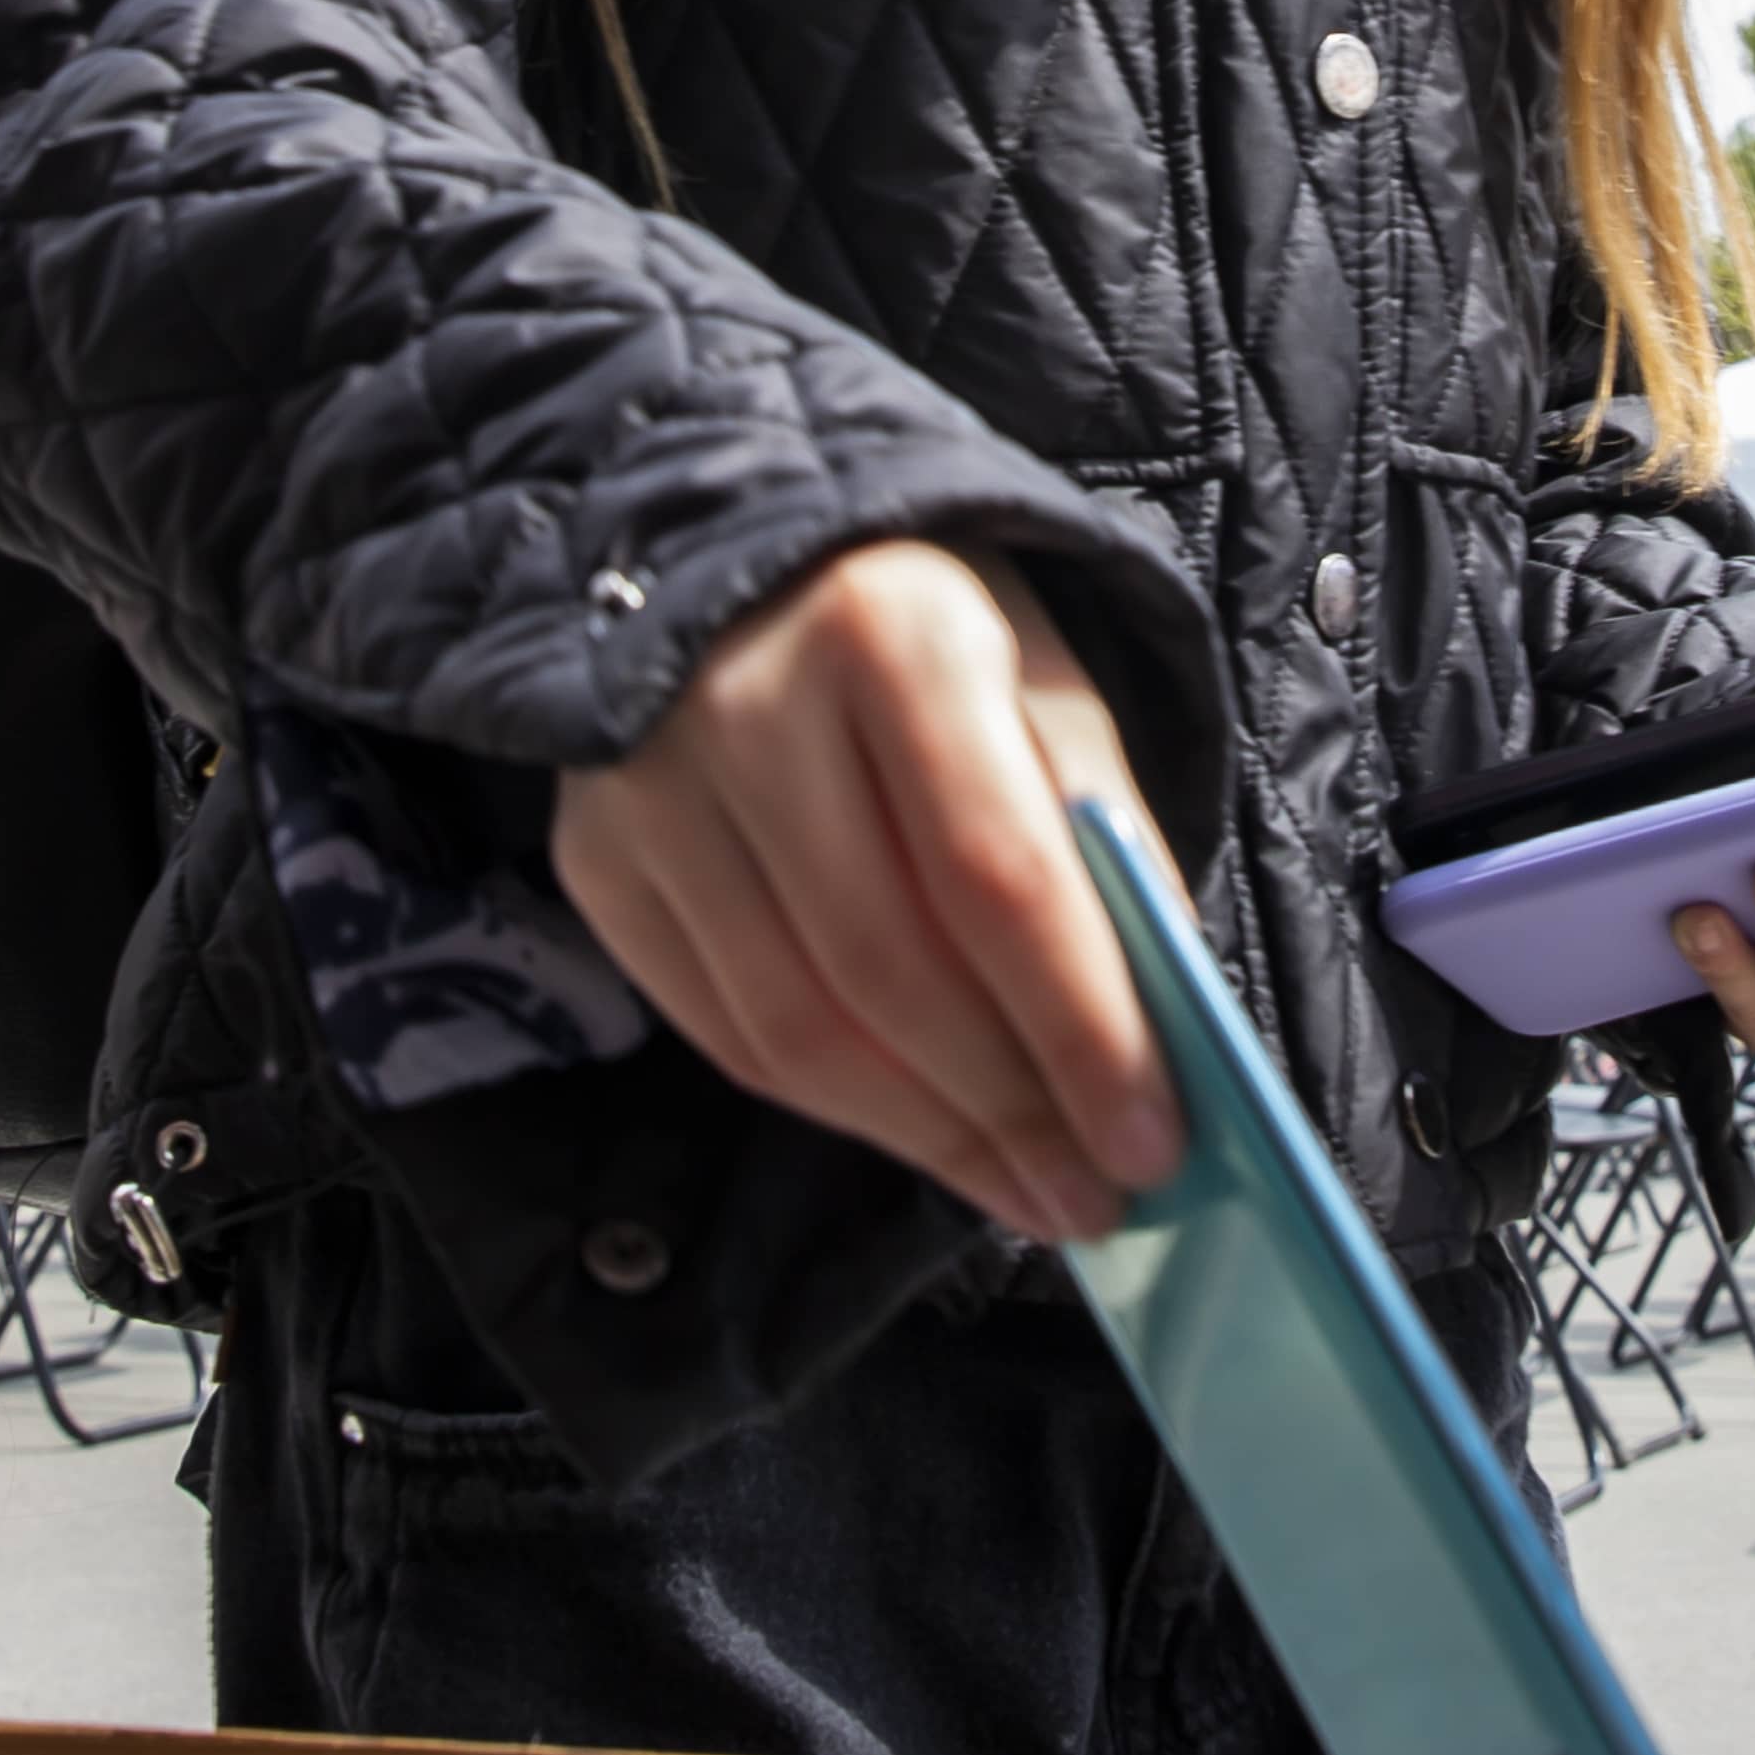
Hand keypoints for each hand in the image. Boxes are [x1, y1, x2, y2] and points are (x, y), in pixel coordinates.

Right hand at [551, 544, 1183, 1245]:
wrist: (740, 556)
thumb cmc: (930, 632)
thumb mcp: (1044, 684)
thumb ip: (1103, 841)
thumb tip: (1158, 1042)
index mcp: (890, 630)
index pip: (992, 874)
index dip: (1079, 1026)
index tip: (1154, 1142)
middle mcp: (744, 702)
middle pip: (889, 967)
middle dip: (1008, 1110)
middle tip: (1095, 1198)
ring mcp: (647, 788)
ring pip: (796, 1026)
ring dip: (927, 1136)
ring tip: (1025, 1188)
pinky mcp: (596, 859)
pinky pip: (722, 1032)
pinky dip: (837, 1106)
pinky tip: (919, 1130)